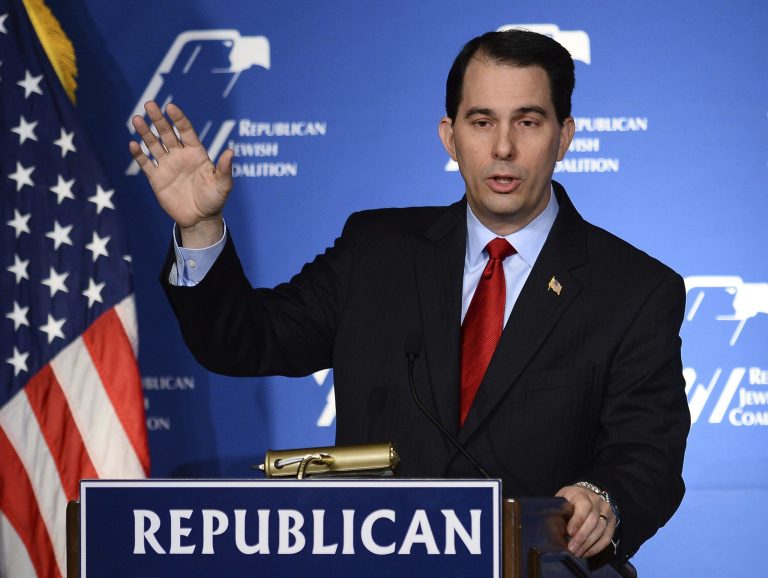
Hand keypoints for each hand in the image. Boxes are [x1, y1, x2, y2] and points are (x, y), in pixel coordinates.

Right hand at [129, 101, 231, 246]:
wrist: (200, 218)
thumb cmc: (214, 200)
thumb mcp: (223, 185)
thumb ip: (225, 169)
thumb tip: (231, 152)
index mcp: (196, 153)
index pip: (186, 131)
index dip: (179, 119)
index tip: (170, 107)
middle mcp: (180, 156)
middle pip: (167, 133)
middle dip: (158, 119)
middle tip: (149, 104)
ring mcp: (167, 166)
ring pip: (154, 145)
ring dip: (145, 132)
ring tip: (136, 119)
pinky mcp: (157, 179)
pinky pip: (146, 164)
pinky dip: (139, 155)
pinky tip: (133, 144)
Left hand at [556, 485, 615, 557]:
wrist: (587, 494)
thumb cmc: (570, 499)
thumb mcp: (562, 498)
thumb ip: (560, 510)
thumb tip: (553, 527)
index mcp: (582, 494)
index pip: (584, 506)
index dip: (577, 520)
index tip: (569, 532)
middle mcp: (597, 501)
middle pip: (593, 521)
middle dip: (581, 537)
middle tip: (571, 548)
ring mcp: (607, 511)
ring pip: (601, 530)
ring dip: (588, 544)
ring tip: (577, 552)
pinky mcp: (612, 522)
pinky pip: (607, 537)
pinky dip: (597, 547)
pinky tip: (586, 552)